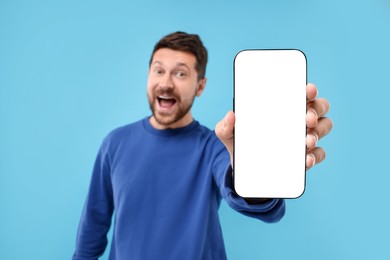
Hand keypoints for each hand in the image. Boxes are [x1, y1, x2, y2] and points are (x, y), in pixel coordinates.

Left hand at [215, 83, 332, 169]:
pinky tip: (306, 160)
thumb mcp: (229, 133)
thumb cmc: (241, 142)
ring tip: (306, 141)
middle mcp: (297, 118)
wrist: (243, 170)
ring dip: (318, 133)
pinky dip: (315, 156)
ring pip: (323, 127)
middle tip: (307, 119)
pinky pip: (318, 154)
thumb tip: (231, 115)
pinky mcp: (304, 157)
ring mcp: (304, 137)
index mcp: (282, 106)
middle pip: (319, 107)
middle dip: (316, 111)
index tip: (308, 90)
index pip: (301, 93)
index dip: (309, 89)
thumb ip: (225, 125)